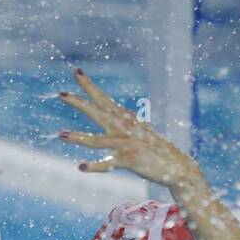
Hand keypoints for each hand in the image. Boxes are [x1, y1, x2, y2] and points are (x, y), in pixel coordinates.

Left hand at [57, 68, 200, 187]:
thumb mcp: (138, 132)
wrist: (178, 167)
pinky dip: (95, 166)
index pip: (104, 99)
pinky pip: (108, 164)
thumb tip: (111, 111)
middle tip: (61, 94)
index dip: (89, 86)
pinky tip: (81, 167)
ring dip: (78, 137)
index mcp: (126, 119)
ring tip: (61, 134)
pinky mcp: (130, 160)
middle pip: (98, 112)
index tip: (76, 72)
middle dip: (79, 103)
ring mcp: (127, 144)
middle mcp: (125, 128)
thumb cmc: (156, 150)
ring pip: (97, 140)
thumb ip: (122, 122)